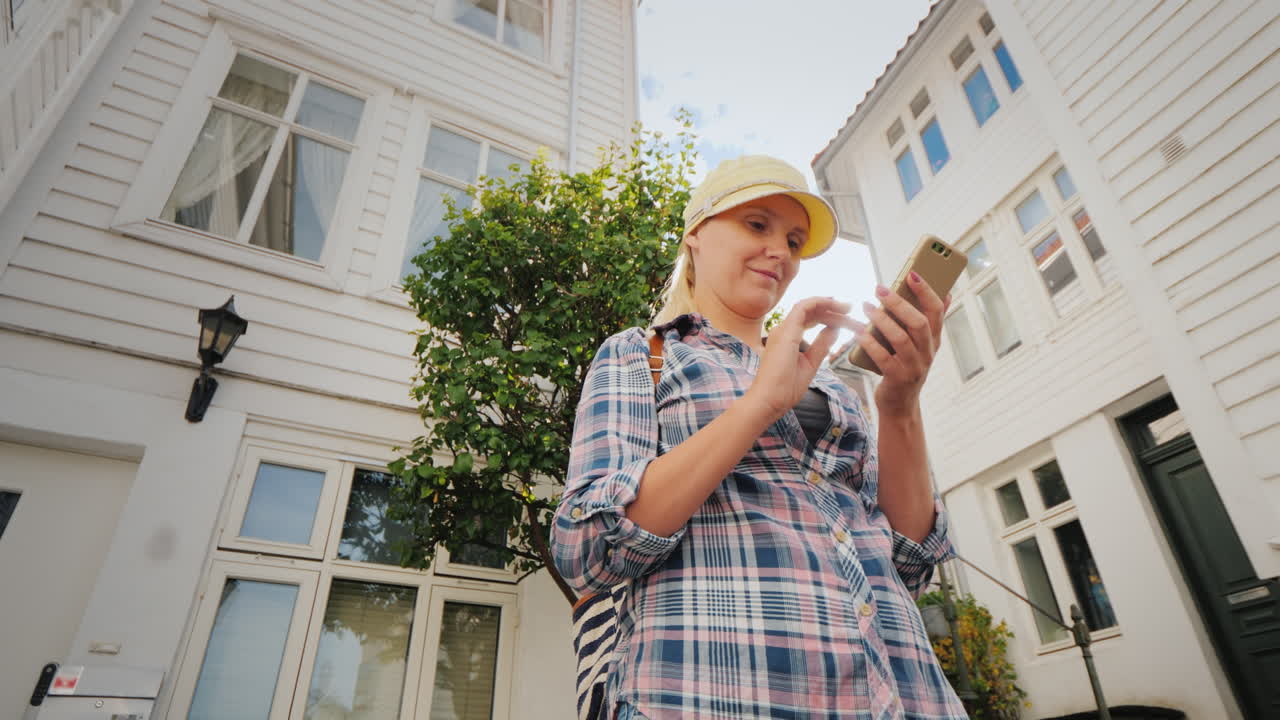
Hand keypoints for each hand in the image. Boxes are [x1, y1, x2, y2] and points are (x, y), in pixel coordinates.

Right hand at [748, 297, 857, 420]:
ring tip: (849, 308)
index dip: (830, 317)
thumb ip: (821, 345)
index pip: (810, 320)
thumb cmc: (785, 388)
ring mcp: (783, 329)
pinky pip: (803, 306)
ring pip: (810, 307)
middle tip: (855, 315)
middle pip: (812, 313)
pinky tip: (835, 304)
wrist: (769, 400)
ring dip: (830, 305)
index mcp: (787, 338)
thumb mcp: (810, 363)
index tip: (850, 322)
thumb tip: (834, 330)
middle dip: (835, 312)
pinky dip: (820, 302)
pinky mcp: (786, 331)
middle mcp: (783, 330)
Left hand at [858, 273, 950, 417]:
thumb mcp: (923, 345)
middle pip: (919, 322)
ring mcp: (914, 366)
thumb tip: (947, 294)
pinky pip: (883, 358)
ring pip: (901, 338)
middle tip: (879, 289)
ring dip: (882, 320)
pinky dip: (870, 343)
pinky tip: (859, 333)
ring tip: (866, 307)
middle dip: (899, 303)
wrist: (900, 404)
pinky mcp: (897, 379)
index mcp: (934, 340)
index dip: (926, 291)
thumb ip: (930, 321)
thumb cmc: (907, 367)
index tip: (912, 274)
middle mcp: (927, 352)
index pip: (936, 311)